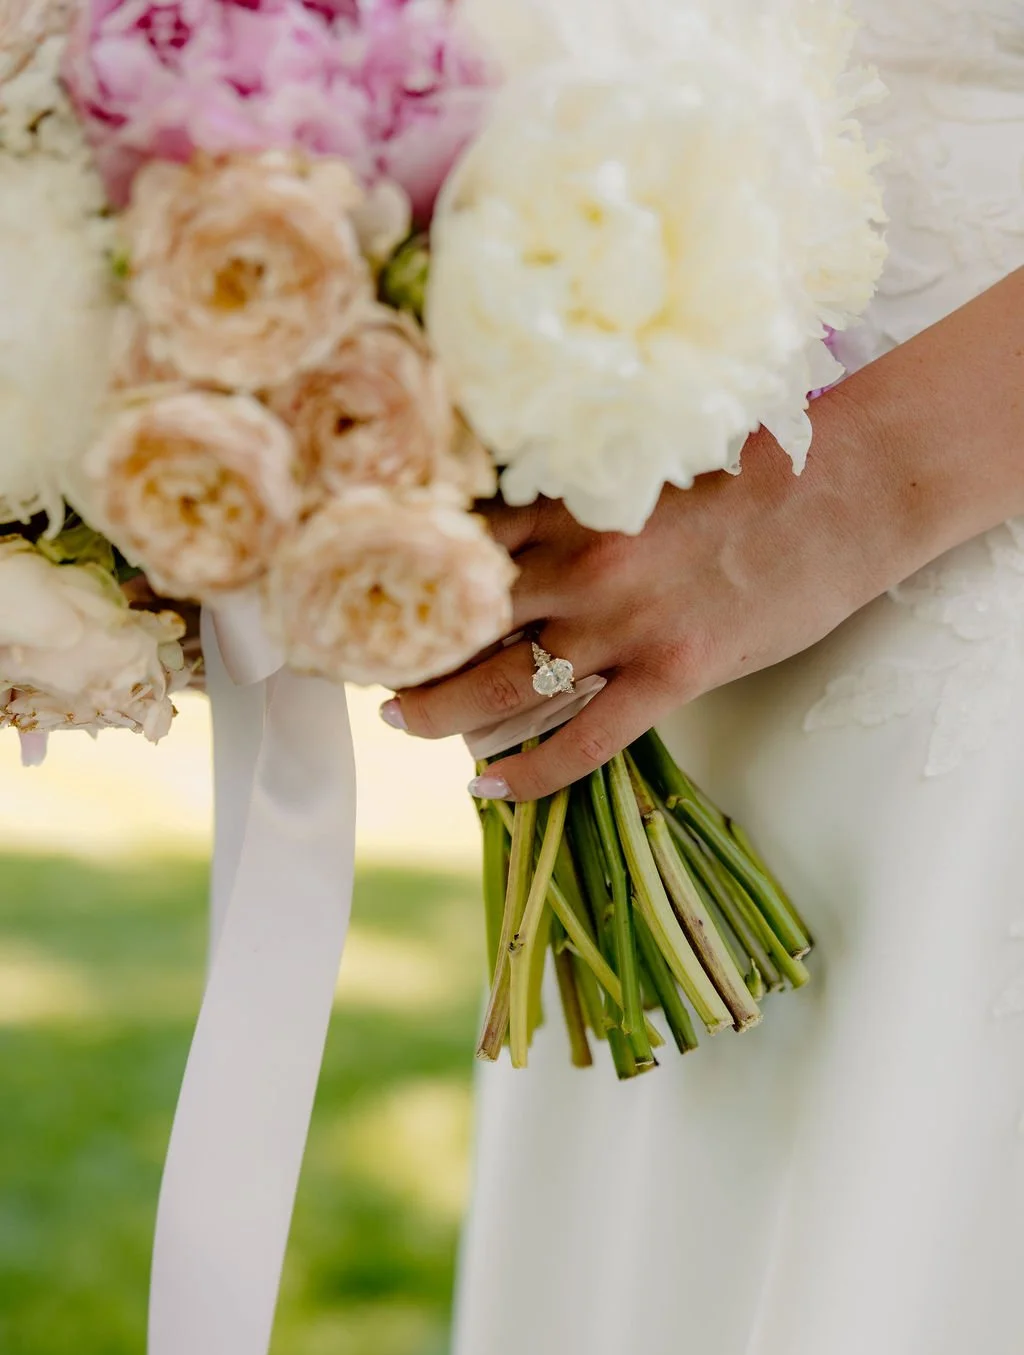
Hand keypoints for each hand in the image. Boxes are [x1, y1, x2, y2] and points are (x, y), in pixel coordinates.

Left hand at [388, 268, 1023, 800]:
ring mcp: (626, 625)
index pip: (456, 541)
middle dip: (400, 646)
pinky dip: (529, 775)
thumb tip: (517, 515)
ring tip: (403, 721)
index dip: (402, 569)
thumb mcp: (650, 458)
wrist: (857, 486)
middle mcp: (583, 563)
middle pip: (458, 619)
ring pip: (500, 687)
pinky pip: (581, 743)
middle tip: (360, 663)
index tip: (362, 585)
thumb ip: (578, 492)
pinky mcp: (675, 675)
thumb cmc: (759, 463)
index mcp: (573, 499)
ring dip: (438, 712)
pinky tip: (487, 790)